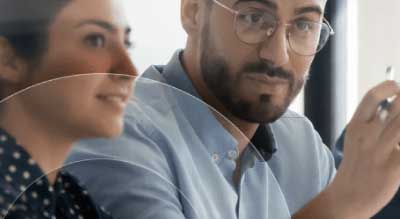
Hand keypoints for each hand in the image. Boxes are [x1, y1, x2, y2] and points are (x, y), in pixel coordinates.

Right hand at [331, 80, 399, 217]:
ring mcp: (381, 150)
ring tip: (399, 135)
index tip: (397, 89)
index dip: (389, 87)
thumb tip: (396, 104)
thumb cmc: (357, 165)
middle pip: (399, 106)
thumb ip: (375, 122)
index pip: (373, 96)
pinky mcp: (395, 166)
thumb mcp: (357, 139)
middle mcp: (367, 135)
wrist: (349, 196)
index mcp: (356, 125)